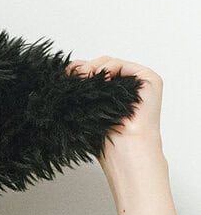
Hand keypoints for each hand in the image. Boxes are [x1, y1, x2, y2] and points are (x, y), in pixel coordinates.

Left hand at [65, 56, 163, 178]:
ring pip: (110, 64)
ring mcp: (140, 82)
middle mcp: (128, 87)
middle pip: (102, 67)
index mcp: (115, 95)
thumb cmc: (107, 140)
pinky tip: (97, 79)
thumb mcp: (88, 113)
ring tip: (82, 78)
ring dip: (93, 68)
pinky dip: (106, 68)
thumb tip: (66, 75)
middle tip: (72, 76)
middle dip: (85, 68)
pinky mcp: (149, 79)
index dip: (80, 71)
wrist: (126, 150)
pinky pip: (122, 66)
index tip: (65, 75)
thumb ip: (82, 94)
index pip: (96, 75)